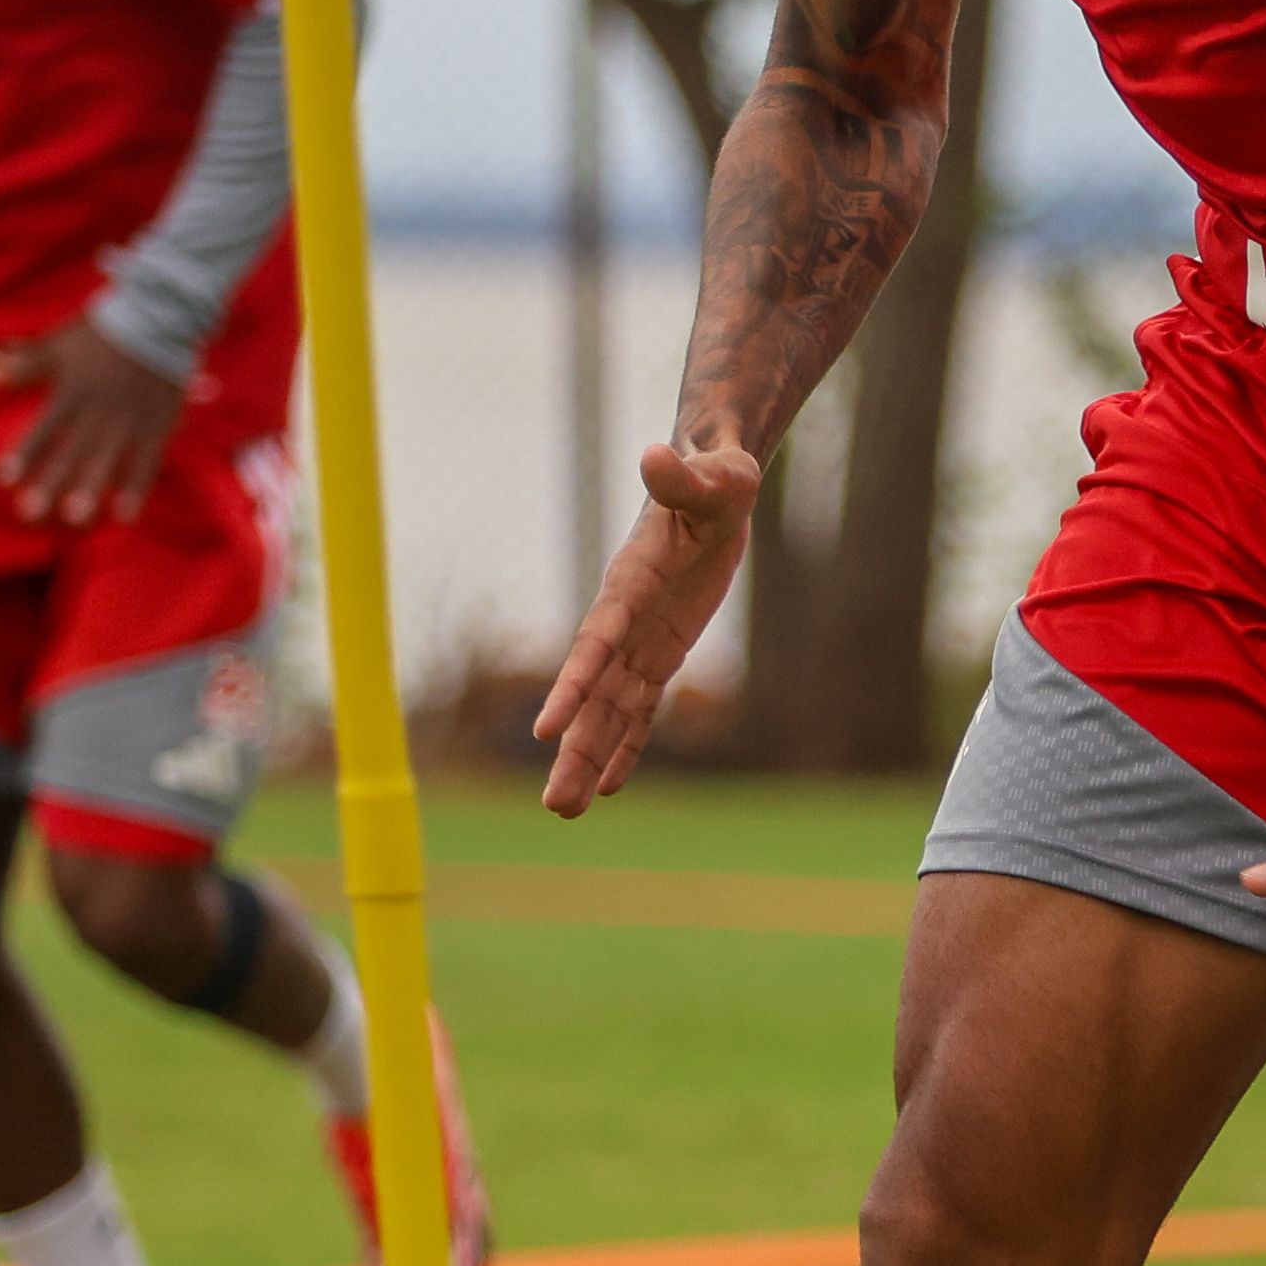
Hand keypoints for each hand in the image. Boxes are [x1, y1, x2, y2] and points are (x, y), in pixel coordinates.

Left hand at [0, 322, 186, 526]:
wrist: (161, 319)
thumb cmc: (103, 332)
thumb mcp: (61, 343)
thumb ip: (27, 362)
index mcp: (72, 391)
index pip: (44, 427)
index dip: (25, 452)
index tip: (3, 478)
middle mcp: (98, 411)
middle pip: (71, 451)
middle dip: (50, 483)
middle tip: (29, 513)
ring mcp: (129, 422)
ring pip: (107, 461)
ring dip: (90, 489)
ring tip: (75, 518)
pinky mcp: (156, 428)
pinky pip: (146, 463)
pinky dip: (136, 489)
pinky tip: (123, 516)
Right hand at [533, 433, 768, 813]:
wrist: (715, 483)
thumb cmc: (720, 477)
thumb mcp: (719, 478)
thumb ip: (685, 476)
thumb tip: (656, 454)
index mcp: (631, 583)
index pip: (596, 641)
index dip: (573, 685)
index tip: (546, 730)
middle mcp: (624, 619)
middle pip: (593, 694)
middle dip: (574, 748)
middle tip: (553, 807)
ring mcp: (640, 640)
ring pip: (609, 710)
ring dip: (588, 758)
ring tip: (564, 811)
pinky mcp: (661, 651)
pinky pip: (640, 706)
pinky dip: (626, 745)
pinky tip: (609, 785)